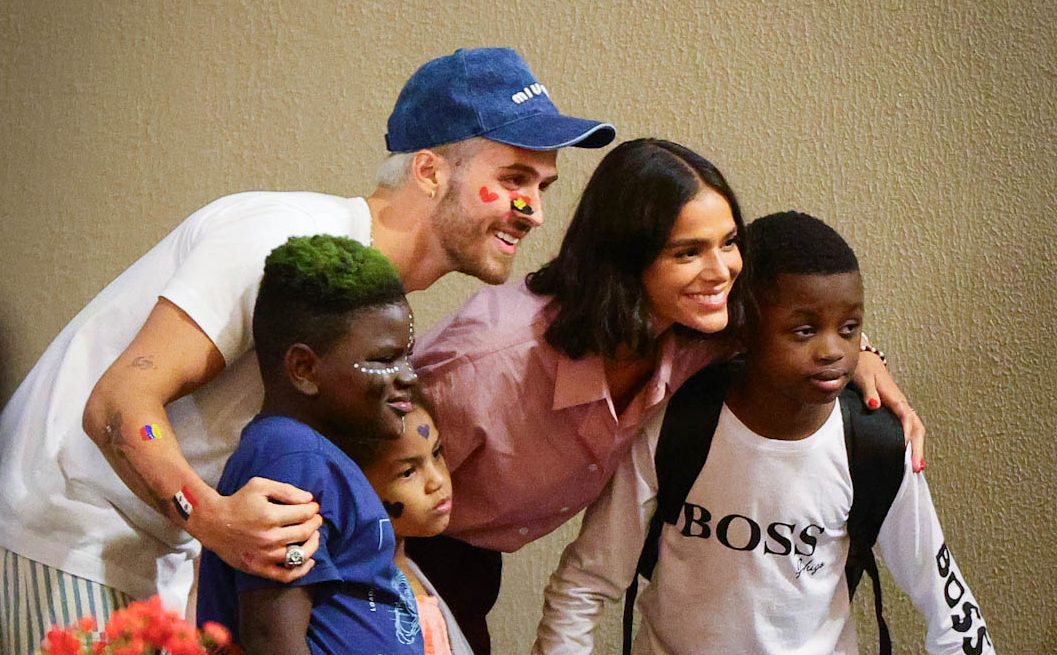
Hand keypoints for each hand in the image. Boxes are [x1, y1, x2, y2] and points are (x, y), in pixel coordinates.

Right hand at [192, 477, 322, 581]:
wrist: (213, 523)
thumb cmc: (238, 502)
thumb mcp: (260, 486)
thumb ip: (286, 490)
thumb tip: (309, 500)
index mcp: (270, 516)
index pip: (303, 514)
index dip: (312, 509)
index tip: (313, 506)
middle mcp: (269, 538)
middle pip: (304, 532)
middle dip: (315, 523)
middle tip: (316, 518)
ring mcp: (264, 556)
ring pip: (300, 554)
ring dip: (313, 543)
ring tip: (314, 535)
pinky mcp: (259, 569)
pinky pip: (286, 575)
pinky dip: (302, 570)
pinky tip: (310, 561)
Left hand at [852, 351, 926, 471]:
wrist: (865, 361)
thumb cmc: (863, 369)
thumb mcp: (863, 377)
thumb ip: (869, 391)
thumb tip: (875, 405)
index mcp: (895, 397)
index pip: (906, 418)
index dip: (907, 434)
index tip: (904, 449)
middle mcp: (902, 405)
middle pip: (917, 428)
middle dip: (918, 448)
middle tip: (917, 468)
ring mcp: (901, 410)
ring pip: (915, 431)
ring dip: (917, 449)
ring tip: (916, 469)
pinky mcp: (896, 414)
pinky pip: (908, 431)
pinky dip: (911, 445)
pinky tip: (907, 459)